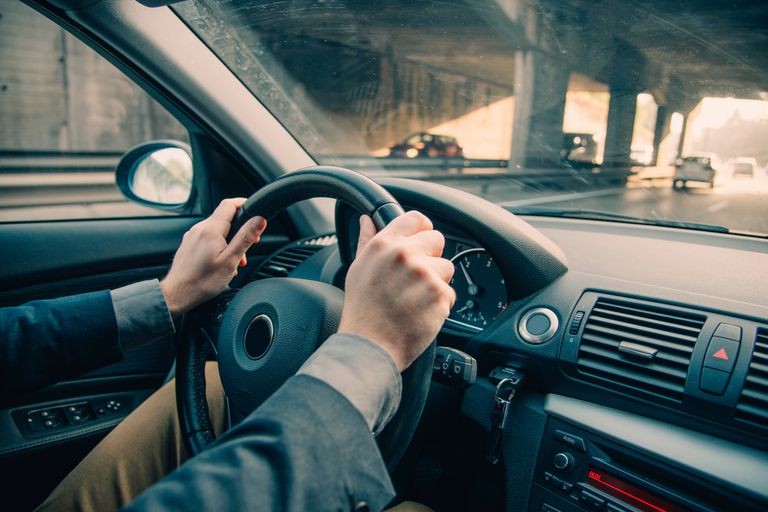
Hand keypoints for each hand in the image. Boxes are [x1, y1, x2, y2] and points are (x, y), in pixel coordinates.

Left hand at [160, 198, 266, 316]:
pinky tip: (221, 262)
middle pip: (224, 218)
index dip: (244, 203)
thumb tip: (259, 220)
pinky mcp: (188, 245)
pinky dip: (219, 245)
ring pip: (216, 230)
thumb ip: (245, 238)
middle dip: (240, 230)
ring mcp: (192, 236)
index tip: (254, 210)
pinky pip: (207, 238)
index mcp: (211, 229)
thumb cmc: (202, 281)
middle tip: (249, 245)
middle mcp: (199, 229)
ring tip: (234, 261)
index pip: (229, 204)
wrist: (177, 294)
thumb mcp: (230, 260)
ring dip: (230, 241)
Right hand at [338, 211, 455, 370]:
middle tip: (414, 280)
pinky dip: (439, 305)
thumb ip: (367, 240)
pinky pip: (449, 293)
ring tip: (415, 299)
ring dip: (437, 282)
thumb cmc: (362, 311)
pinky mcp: (439, 294)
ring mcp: (423, 273)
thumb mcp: (358, 269)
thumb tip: (367, 220)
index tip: (420, 244)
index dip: (422, 231)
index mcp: (384, 245)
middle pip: (437, 240)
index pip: (416, 219)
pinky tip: (420, 313)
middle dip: (431, 258)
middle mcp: (404, 254)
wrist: (369, 346)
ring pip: (447, 267)